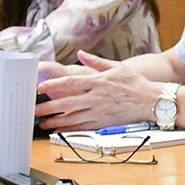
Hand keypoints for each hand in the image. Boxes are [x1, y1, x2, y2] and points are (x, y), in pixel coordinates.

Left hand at [35, 53, 160, 131]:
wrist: (151, 101)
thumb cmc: (135, 83)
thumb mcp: (116, 66)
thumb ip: (95, 61)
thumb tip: (80, 54)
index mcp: (98, 81)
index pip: (71, 82)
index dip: (54, 85)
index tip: (40, 87)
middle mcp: (96, 97)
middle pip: (67, 103)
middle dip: (48, 107)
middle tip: (34, 110)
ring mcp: (99, 111)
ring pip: (72, 117)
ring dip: (55, 121)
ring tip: (42, 123)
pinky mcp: (103, 122)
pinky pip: (82, 127)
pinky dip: (68, 129)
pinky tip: (58, 130)